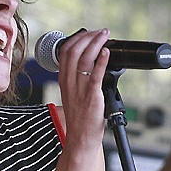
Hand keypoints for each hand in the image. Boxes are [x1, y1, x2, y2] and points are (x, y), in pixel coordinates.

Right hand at [57, 29, 110, 147]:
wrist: (80, 138)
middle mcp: (69, 82)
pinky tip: (107, 52)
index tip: (90, 34)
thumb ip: (80, 79)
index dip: (78, 38)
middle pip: (74, 50)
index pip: (66, 51)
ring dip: (96, 43)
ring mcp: (79, 89)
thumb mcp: (74, 94)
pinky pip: (95, 75)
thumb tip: (95, 62)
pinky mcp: (91, 96)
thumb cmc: (80, 118)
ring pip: (84, 58)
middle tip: (102, 32)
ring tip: (106, 36)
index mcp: (64, 80)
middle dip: (89, 37)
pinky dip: (101, 61)